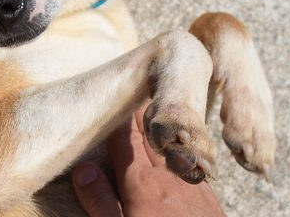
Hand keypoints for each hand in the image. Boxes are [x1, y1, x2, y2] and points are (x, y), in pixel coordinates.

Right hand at [72, 102, 224, 216]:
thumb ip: (101, 201)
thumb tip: (83, 168)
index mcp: (139, 184)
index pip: (123, 140)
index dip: (115, 118)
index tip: (109, 95)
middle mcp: (165, 177)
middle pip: (147, 136)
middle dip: (136, 113)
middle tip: (130, 88)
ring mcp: (189, 184)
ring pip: (169, 145)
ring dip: (157, 128)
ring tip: (147, 109)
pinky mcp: (207, 196)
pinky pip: (188, 161)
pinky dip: (176, 148)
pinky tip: (175, 148)